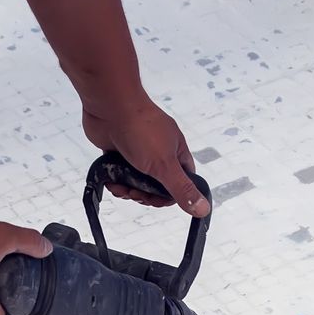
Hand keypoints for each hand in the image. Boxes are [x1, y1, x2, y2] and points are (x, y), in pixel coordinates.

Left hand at [82, 95, 209, 216]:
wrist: (109, 105)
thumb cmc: (140, 128)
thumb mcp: (165, 165)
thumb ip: (183, 189)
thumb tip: (204, 209)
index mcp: (176, 150)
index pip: (183, 180)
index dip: (172, 195)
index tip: (158, 200)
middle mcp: (158, 150)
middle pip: (157, 184)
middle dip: (147, 195)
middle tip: (137, 195)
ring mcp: (137, 149)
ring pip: (136, 180)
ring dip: (129, 189)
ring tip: (122, 189)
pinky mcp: (118, 149)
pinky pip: (119, 172)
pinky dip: (115, 180)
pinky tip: (111, 182)